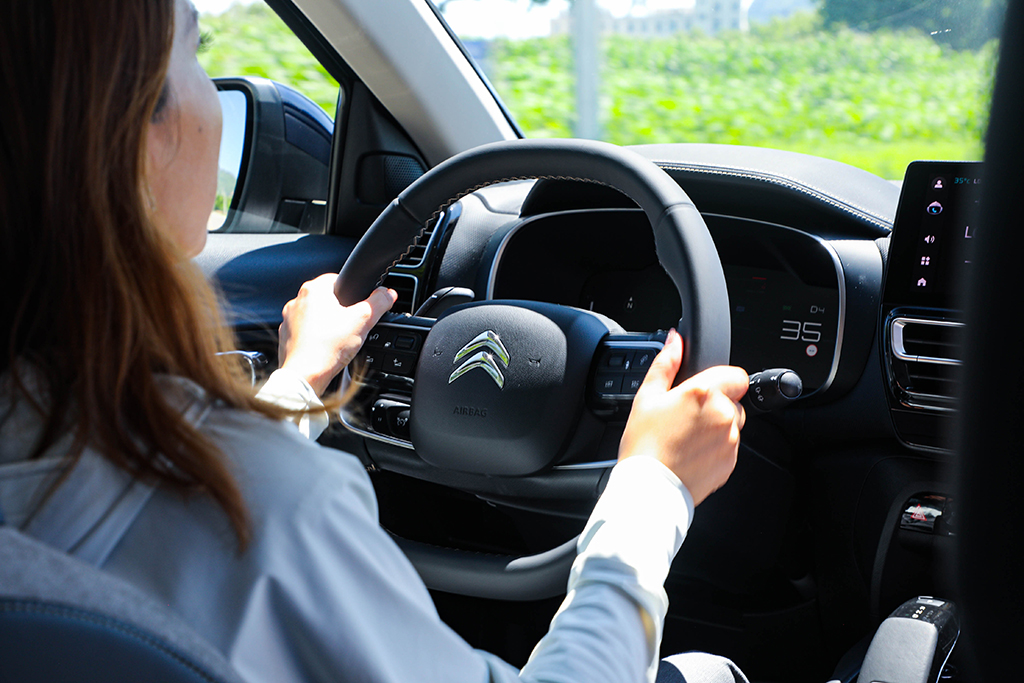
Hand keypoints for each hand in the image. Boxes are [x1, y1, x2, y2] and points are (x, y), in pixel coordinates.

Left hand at [278, 274, 396, 395]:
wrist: (305, 376)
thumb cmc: (328, 347)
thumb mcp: (364, 320)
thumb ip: (379, 302)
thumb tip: (388, 294)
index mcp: (313, 290)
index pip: (337, 279)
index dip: (352, 292)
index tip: (359, 306)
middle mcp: (297, 301)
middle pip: (326, 299)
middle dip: (340, 311)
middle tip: (351, 325)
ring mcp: (289, 320)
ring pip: (314, 316)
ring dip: (327, 324)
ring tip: (339, 339)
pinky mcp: (286, 337)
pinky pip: (305, 333)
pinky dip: (315, 339)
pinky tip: (326, 348)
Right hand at [618, 329, 747, 505]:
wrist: (649, 486)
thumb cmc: (644, 444)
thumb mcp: (646, 397)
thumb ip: (666, 363)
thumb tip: (676, 340)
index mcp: (704, 392)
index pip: (737, 375)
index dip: (722, 380)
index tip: (705, 390)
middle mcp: (723, 414)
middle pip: (733, 401)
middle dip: (715, 405)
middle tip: (686, 418)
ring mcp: (730, 440)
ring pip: (732, 425)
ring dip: (716, 427)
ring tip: (687, 437)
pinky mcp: (731, 462)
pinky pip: (729, 447)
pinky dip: (715, 448)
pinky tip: (691, 452)